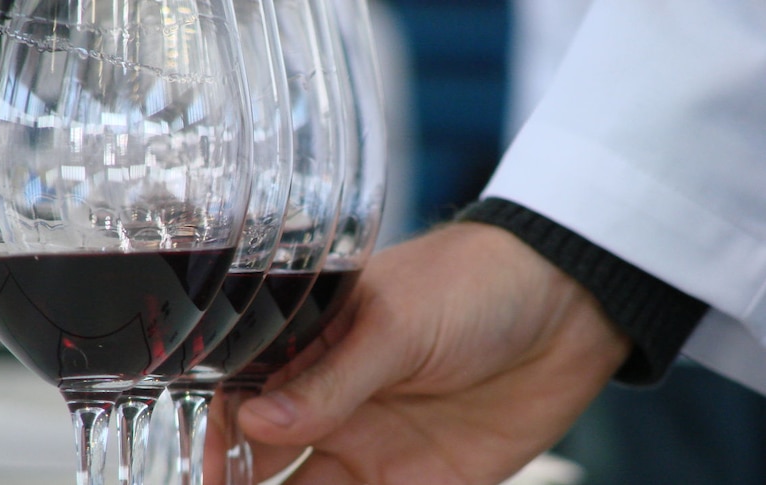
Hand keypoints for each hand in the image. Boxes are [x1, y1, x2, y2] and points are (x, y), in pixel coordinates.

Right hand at [237, 222, 631, 483]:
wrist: (569, 306)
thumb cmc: (473, 286)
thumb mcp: (397, 323)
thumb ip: (330, 377)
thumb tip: (253, 420)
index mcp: (316, 349)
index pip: (245, 399)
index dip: (215, 438)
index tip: (196, 470)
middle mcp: (335, 404)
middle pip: (264, 458)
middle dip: (236, 481)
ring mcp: (374, 448)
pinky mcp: (422, 483)